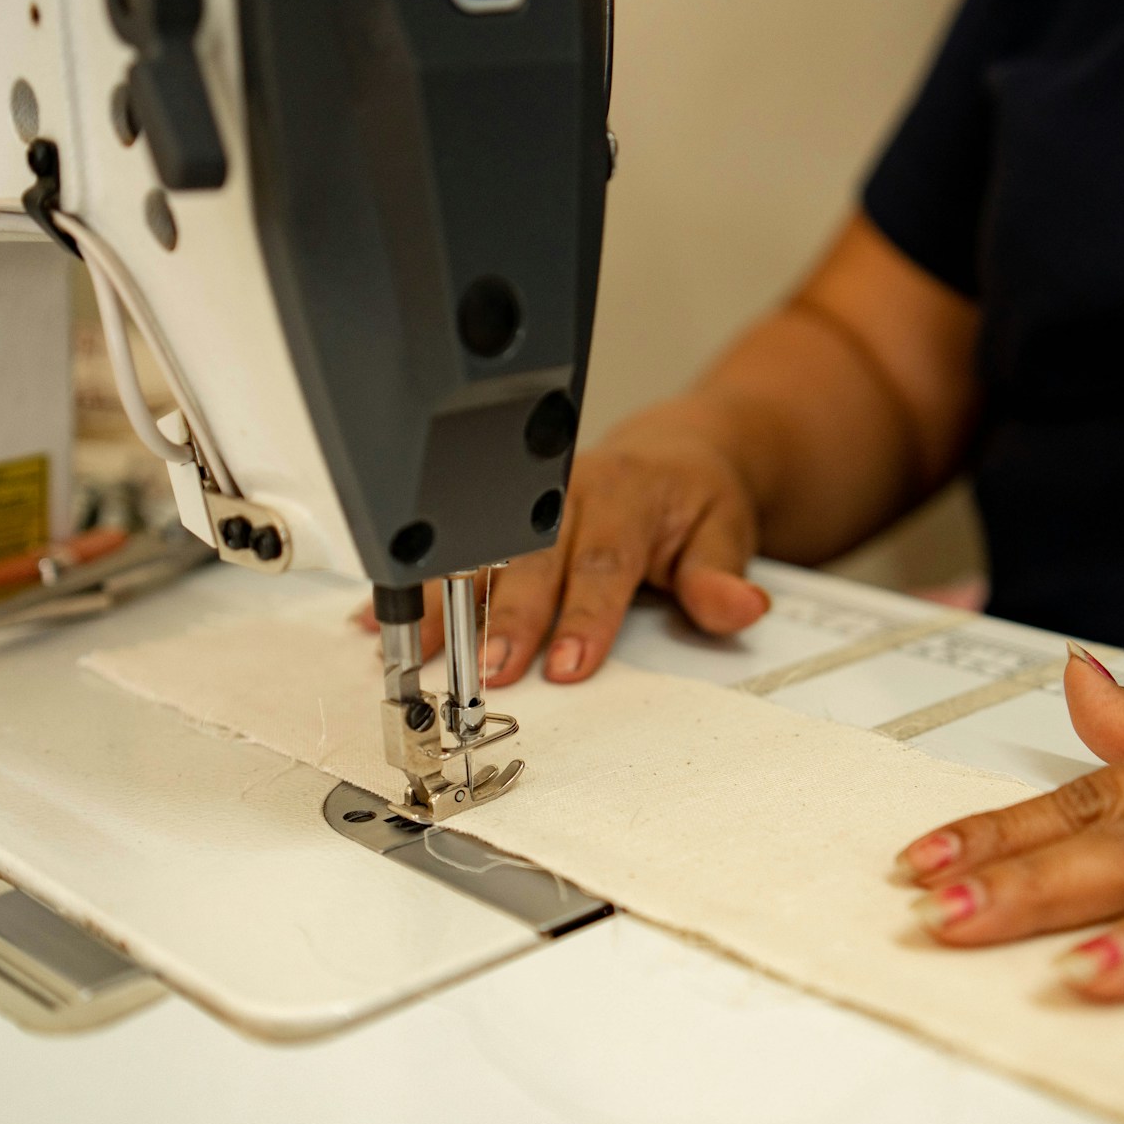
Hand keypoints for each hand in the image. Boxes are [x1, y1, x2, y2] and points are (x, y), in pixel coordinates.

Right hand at [358, 418, 771, 684]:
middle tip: (491, 669)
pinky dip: (415, 587)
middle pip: (530, 559)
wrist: (670, 455)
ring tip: (420, 650)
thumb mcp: (723, 531)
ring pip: (477, 553)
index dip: (585, 614)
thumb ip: (718, 577)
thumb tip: (742, 607)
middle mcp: (566, 493)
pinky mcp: (493, 516)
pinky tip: (381, 617)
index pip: (604, 561)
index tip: (570, 664)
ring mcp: (522, 504)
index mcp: (625, 496)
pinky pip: (449, 551)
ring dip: (446, 605)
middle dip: (507, 617)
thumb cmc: (690, 500)